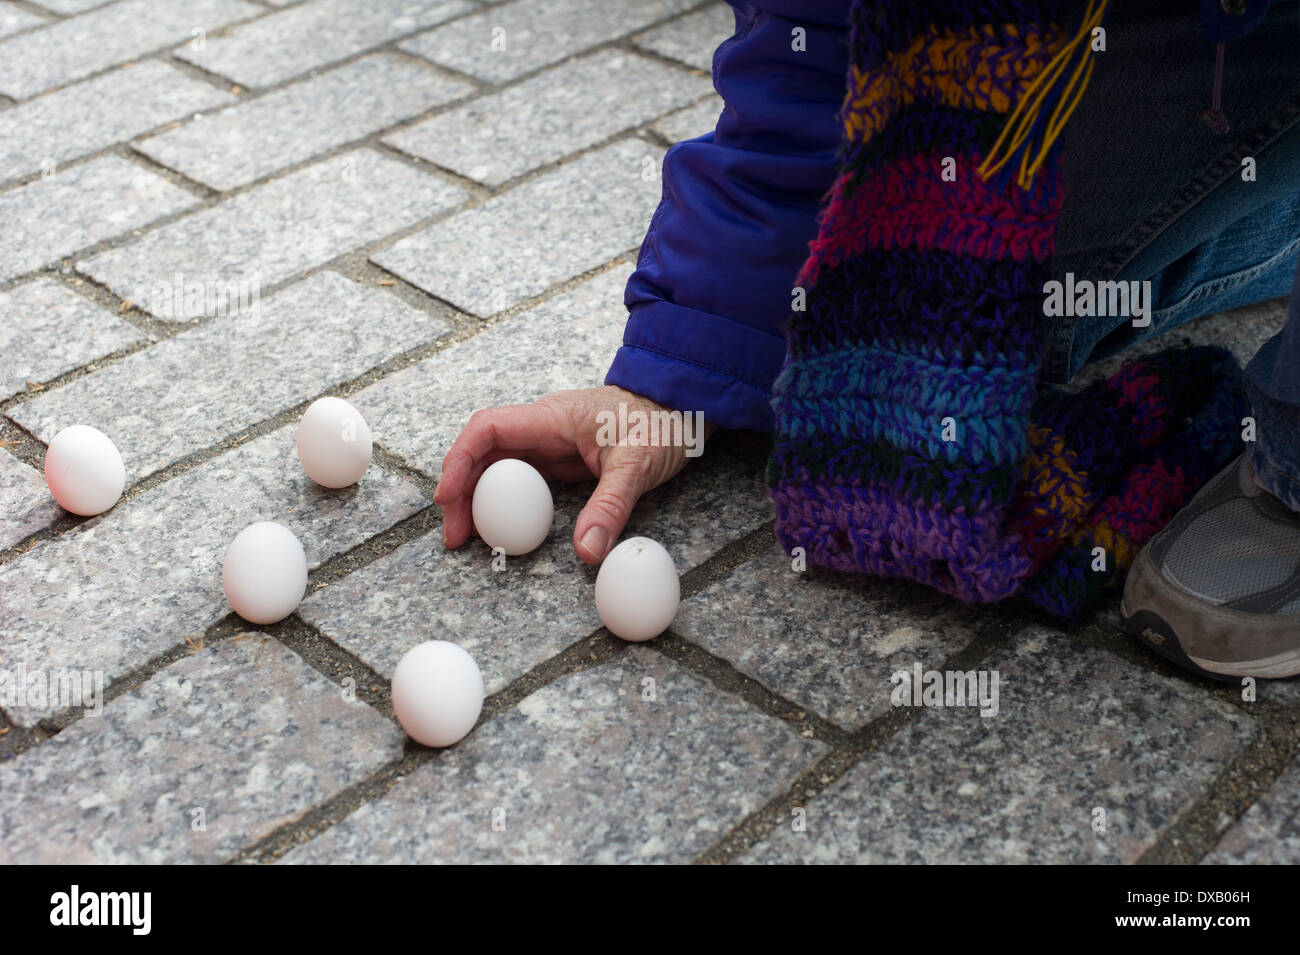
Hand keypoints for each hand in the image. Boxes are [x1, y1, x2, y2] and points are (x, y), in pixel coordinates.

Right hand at [434, 386, 709, 563]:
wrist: (683, 409)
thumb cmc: (661, 423)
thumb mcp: (638, 466)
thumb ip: (611, 507)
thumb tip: (587, 552)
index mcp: (552, 417)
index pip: (488, 430)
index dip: (460, 461)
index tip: (449, 498)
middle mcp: (542, 427)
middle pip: (483, 453)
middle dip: (461, 491)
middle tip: (455, 535)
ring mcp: (549, 444)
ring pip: (496, 467)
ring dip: (477, 499)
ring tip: (467, 537)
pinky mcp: (559, 460)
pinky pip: (519, 480)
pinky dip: (502, 503)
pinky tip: (498, 528)